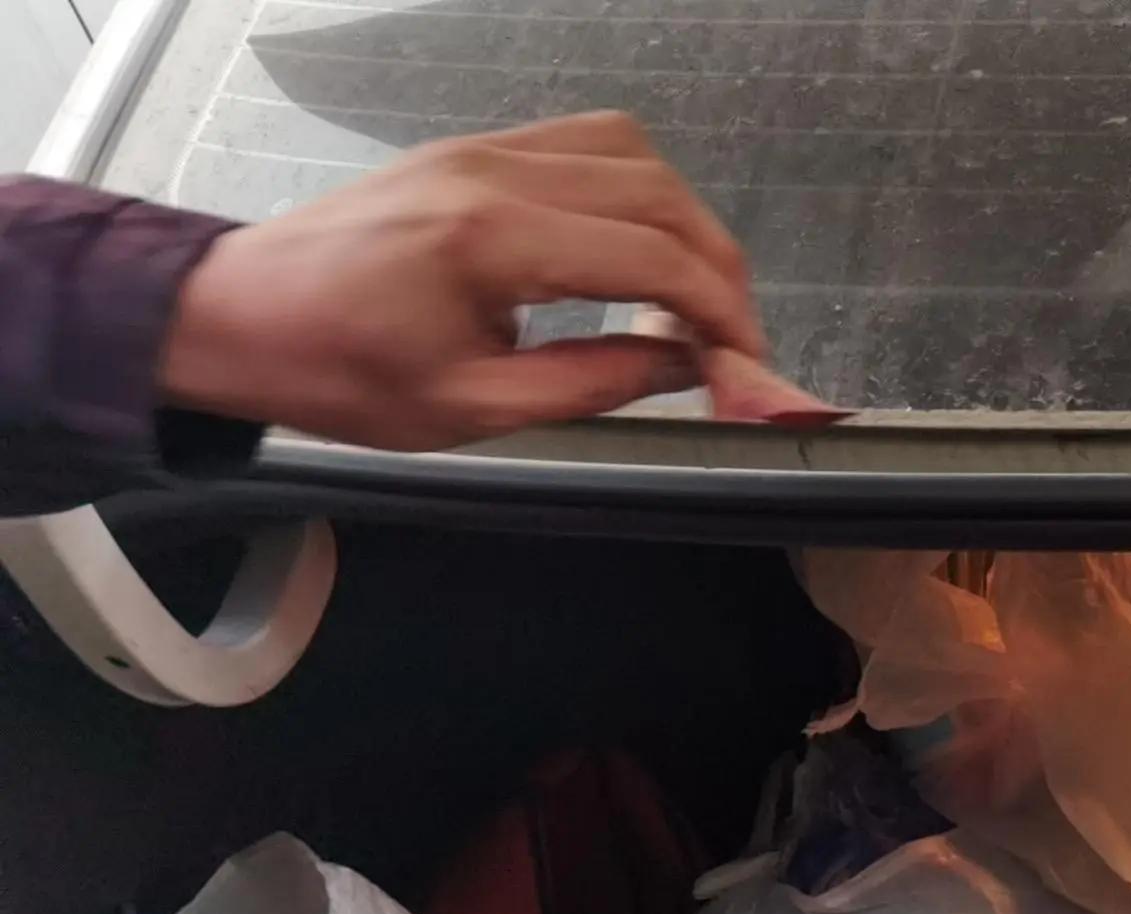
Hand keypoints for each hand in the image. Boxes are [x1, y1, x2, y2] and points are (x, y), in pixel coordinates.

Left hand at [156, 112, 761, 450]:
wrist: (239, 316)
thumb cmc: (340, 373)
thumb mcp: (475, 406)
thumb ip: (595, 381)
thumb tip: (687, 365)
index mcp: (491, 239)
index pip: (652, 256)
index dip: (720, 312)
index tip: (746, 363)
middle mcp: (493, 173)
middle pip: (657, 192)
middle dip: (717, 265)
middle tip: (734, 336)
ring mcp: (481, 150)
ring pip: (629, 153)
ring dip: (683, 219)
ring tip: (692, 293)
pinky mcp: (471, 151)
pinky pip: (584, 145)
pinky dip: (635, 192)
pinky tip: (636, 251)